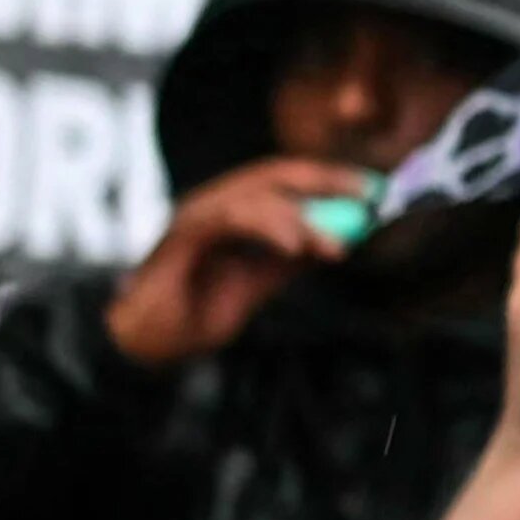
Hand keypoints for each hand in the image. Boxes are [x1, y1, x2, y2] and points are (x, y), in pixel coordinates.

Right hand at [104, 157, 366, 365]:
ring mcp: (198, 214)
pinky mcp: (183, 234)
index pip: (287, 181)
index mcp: (234, 211)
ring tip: (334, 248)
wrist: (146, 345)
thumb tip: (334, 241)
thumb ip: (288, 261)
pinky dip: (268, 226)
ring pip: (259, 195)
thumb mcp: (257, 285)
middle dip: (327, 180)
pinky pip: (231, 218)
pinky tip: (294, 246)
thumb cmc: (194, 314)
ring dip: (304, 219)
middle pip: (278, 174)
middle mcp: (215, 203)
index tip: (374, 190)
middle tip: (369, 196)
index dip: (331, 179)